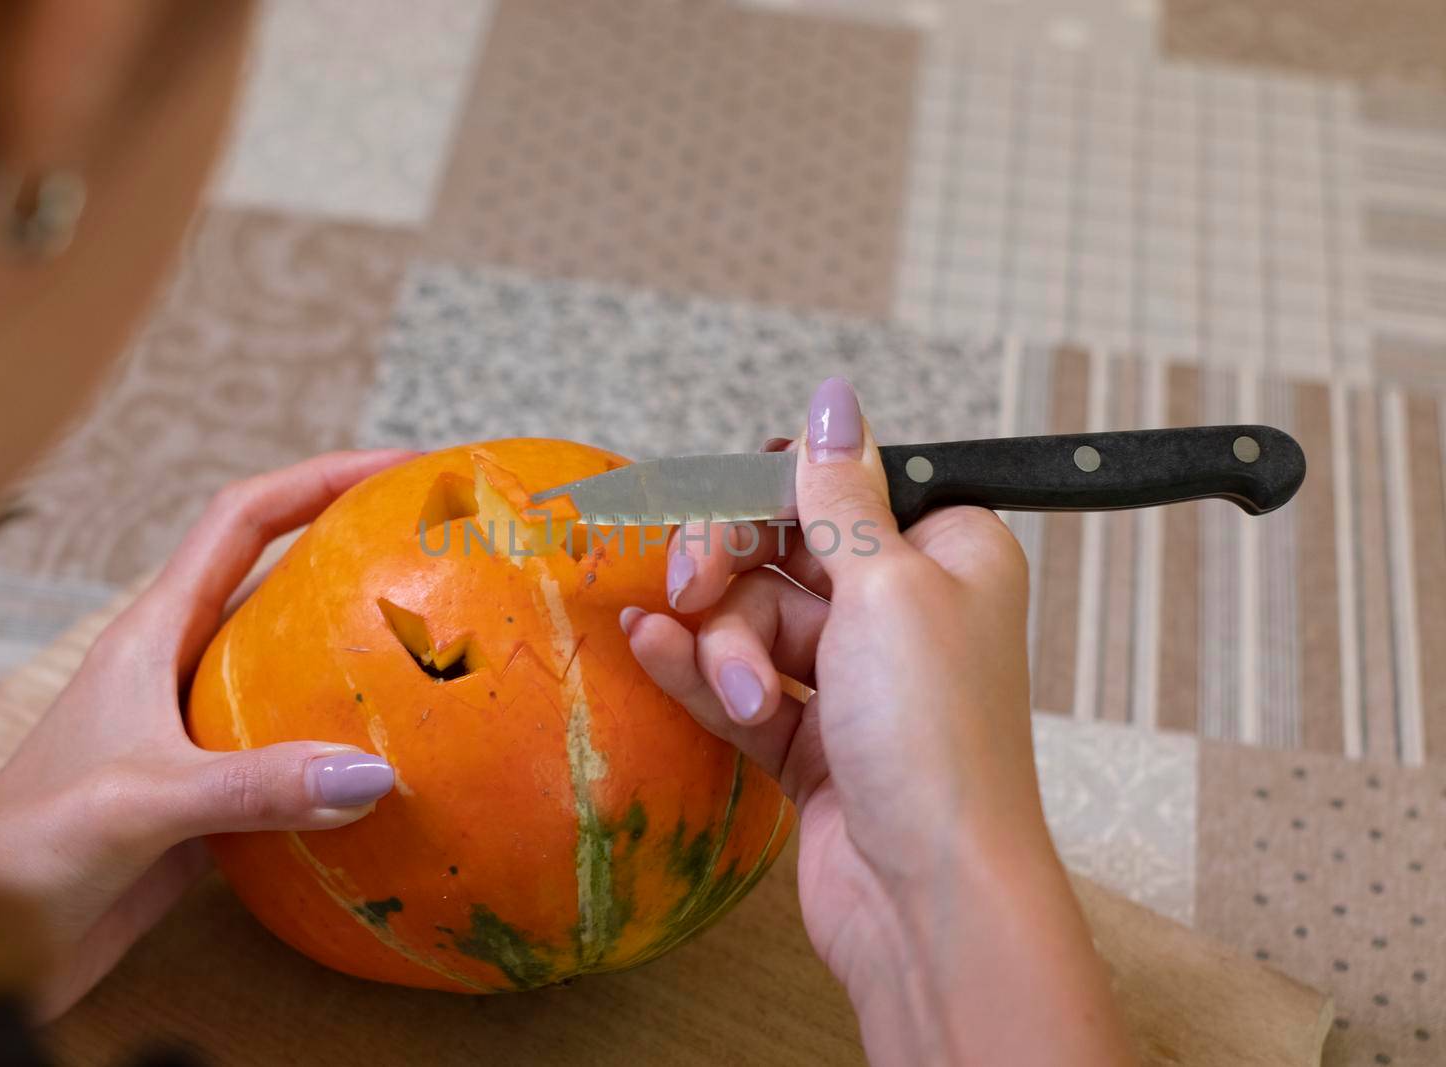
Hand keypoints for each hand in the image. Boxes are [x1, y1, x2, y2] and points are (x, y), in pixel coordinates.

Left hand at [0, 450, 417, 1017]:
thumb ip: (253, 785)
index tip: (397, 468)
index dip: (319, 480)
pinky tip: (401, 774)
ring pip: (295, 672)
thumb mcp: (139, 802)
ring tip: (442, 656)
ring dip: (358, 659)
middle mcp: (181, 668)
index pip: (242, 522)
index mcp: (153, 634)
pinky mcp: (215, 797)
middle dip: (355, 555)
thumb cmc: (25, 849)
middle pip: (280, 582)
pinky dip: (347, 755)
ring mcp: (201, 732)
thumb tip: (375, 772)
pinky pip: (297, 758)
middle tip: (438, 552)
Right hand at [622, 380, 1132, 1065]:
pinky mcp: (812, 739)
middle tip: (687, 583)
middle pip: (781, 550)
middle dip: (730, 568)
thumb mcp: (885, 589)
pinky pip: (740, 680)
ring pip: (753, 618)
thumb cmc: (934, 736)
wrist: (930, 901)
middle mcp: (904, 608)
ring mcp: (855, 678)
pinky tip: (649, 648)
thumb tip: (833, 396)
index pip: (837, 486)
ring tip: (744, 696)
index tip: (717, 507)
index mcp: (947, 553)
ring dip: (727, 646)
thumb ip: (838, 494)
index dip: (769, 494)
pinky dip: (700, 667)